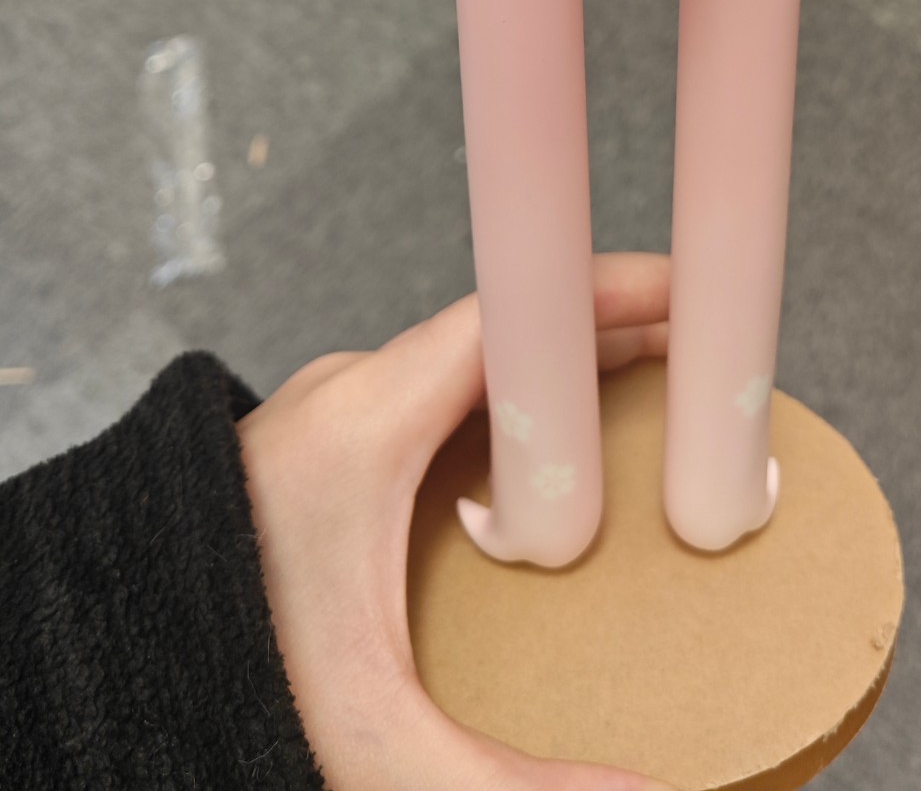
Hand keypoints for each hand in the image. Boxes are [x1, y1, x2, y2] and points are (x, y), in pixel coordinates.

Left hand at [238, 252, 674, 790]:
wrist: (104, 661)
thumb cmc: (217, 675)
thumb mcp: (369, 743)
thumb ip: (506, 783)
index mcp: (362, 427)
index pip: (510, 315)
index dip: (606, 292)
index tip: (690, 290)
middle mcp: (348, 394)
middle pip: (509, 329)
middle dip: (611, 331)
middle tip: (704, 353)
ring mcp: (334, 410)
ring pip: (477, 357)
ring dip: (565, 364)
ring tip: (654, 389)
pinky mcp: (329, 440)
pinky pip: (445, 388)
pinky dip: (518, 395)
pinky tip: (559, 442)